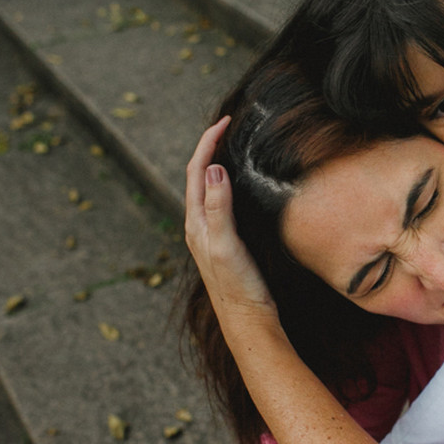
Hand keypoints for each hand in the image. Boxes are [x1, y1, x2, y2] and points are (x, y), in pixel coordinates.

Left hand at [184, 118, 277, 325]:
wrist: (247, 321)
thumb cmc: (237, 286)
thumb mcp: (226, 244)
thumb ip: (218, 207)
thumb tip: (212, 169)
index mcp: (196, 222)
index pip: (196, 171)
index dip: (208, 143)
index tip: (225, 123)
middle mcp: (199, 226)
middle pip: (198, 176)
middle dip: (210, 148)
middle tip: (227, 127)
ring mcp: (211, 235)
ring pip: (207, 190)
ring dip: (215, 165)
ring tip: (230, 147)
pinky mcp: (225, 243)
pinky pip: (219, 203)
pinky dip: (226, 185)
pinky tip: (239, 187)